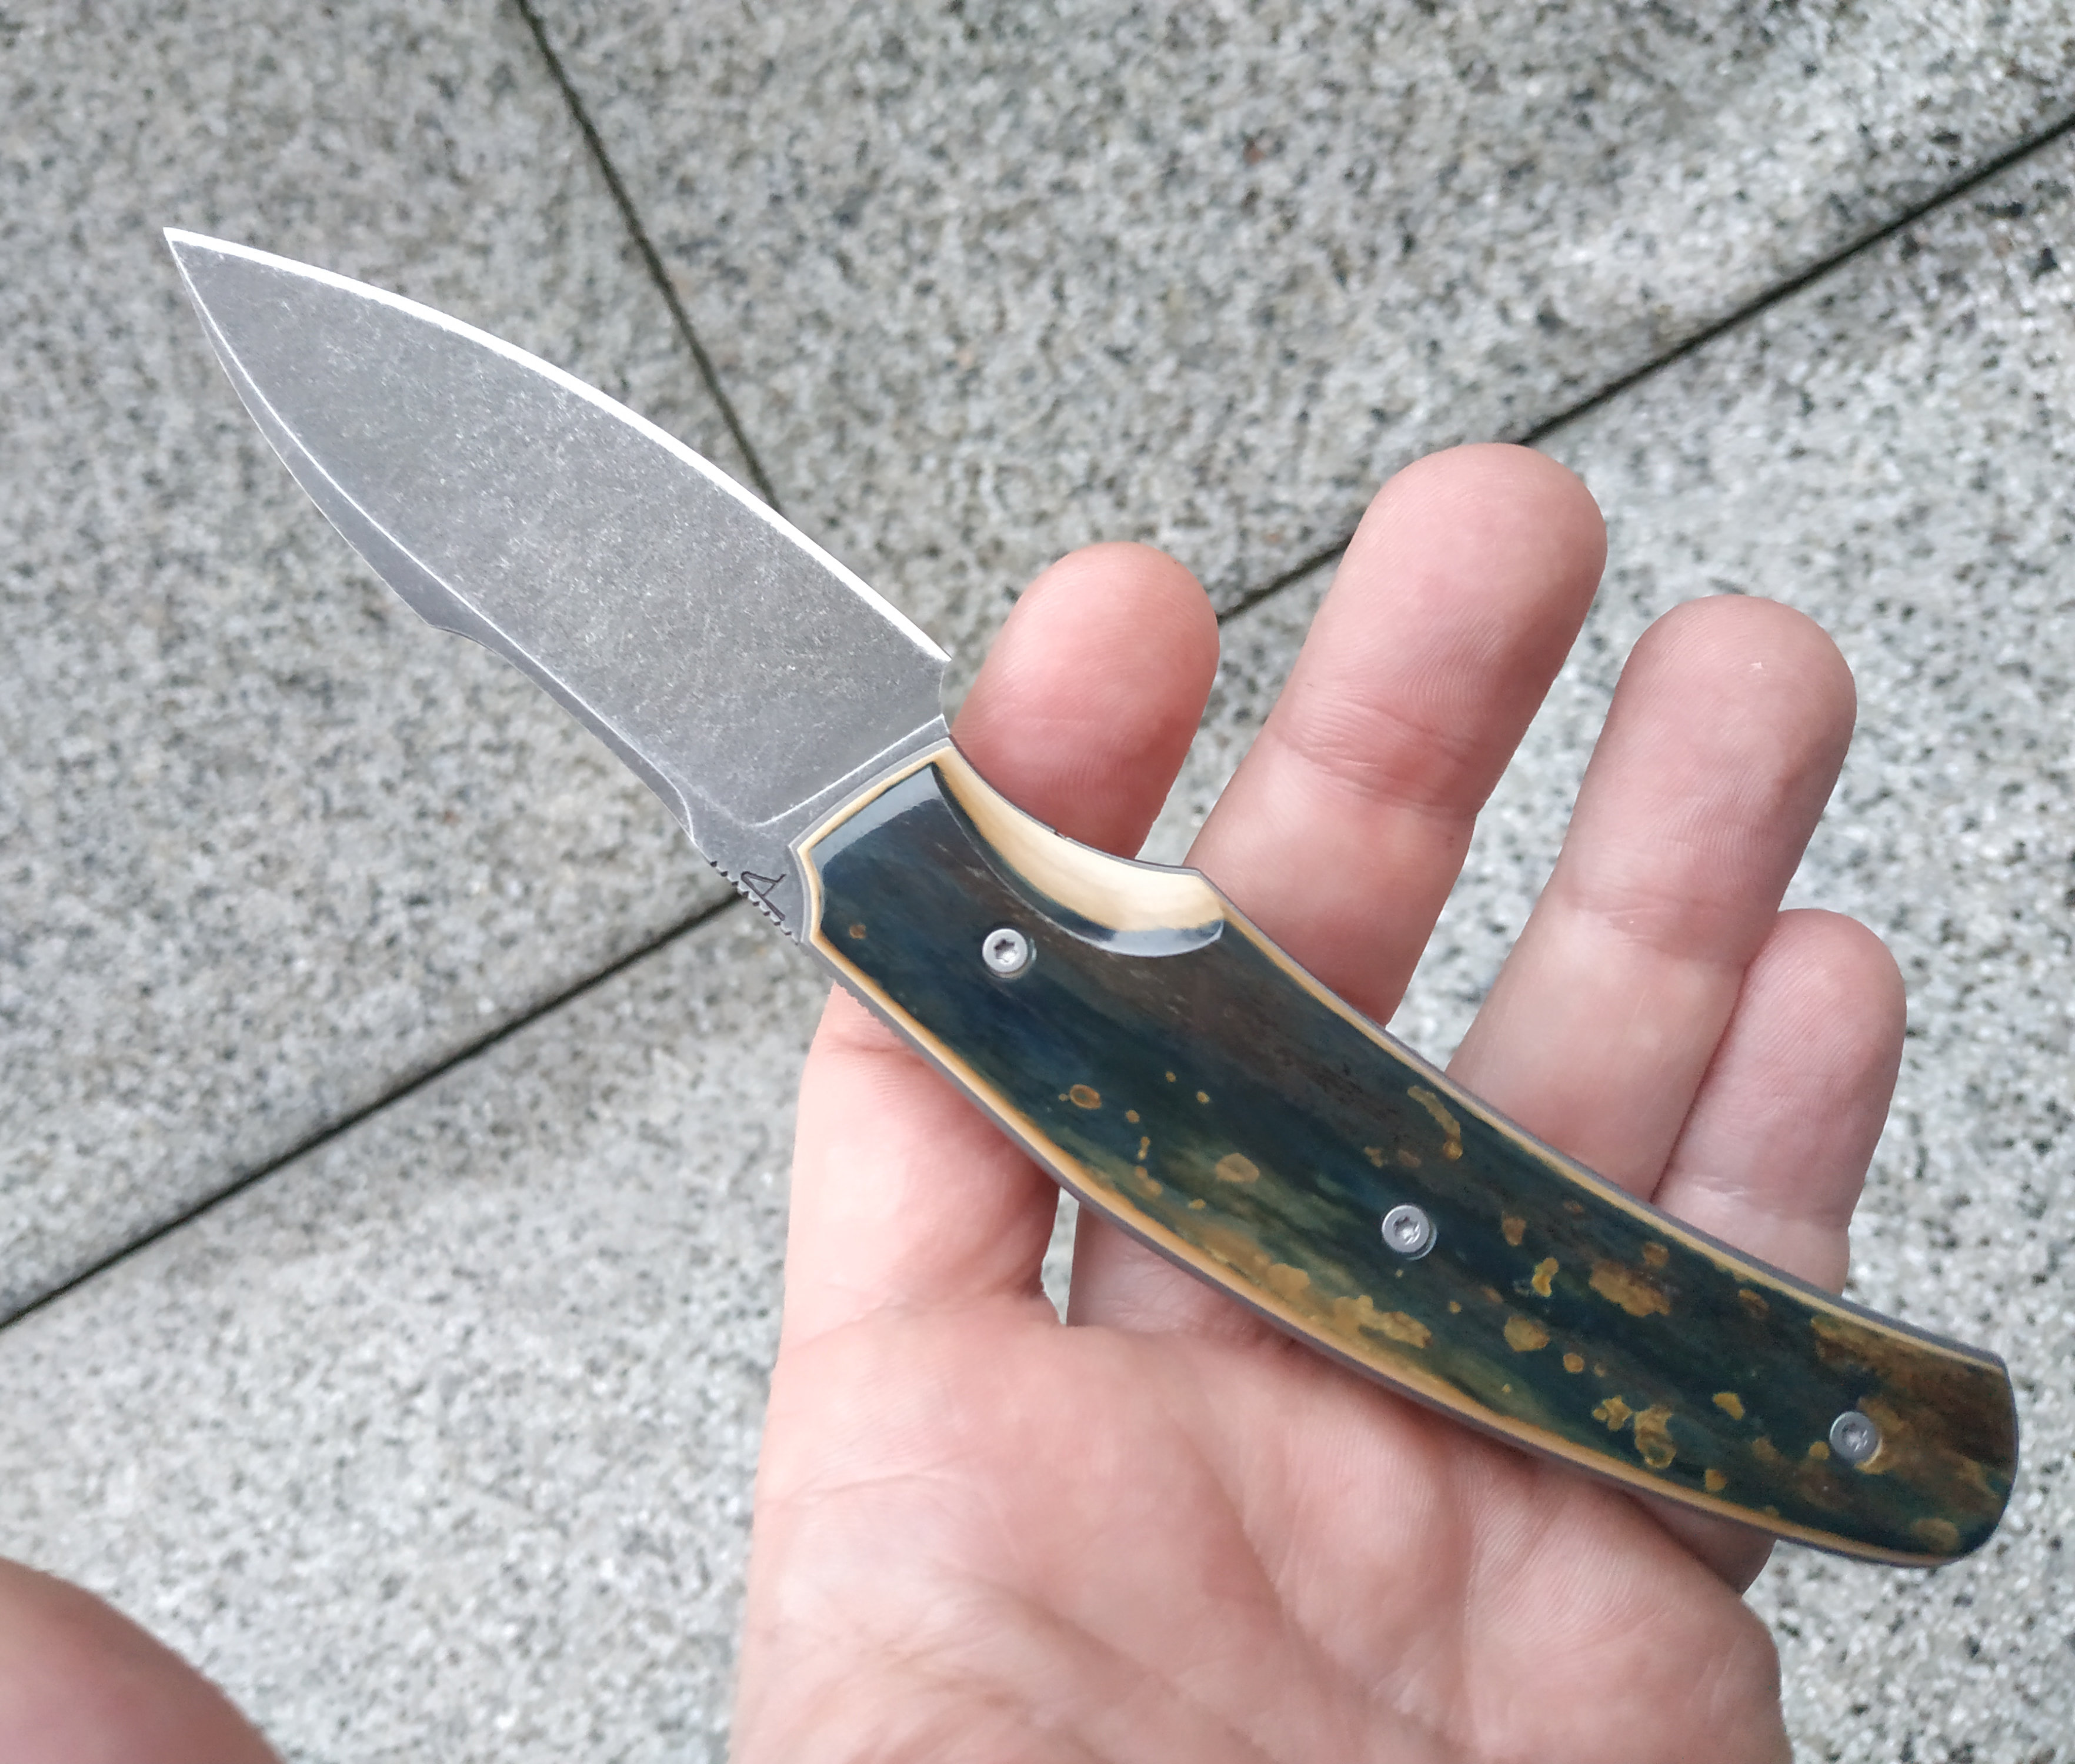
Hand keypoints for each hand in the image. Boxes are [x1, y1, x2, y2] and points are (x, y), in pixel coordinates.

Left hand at [733, 445, 1899, 1762]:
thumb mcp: (838, 1690)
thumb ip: (714, 1500)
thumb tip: (410, 1399)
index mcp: (955, 1437)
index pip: (981, 1044)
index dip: (1042, 809)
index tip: (1115, 617)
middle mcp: (1205, 1414)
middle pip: (1308, 1022)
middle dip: (1404, 758)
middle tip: (1488, 542)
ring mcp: (1434, 1483)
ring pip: (1552, 1125)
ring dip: (1647, 887)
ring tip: (1718, 668)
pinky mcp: (1635, 1593)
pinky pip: (1715, 1331)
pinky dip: (1769, 1156)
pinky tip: (1809, 968)